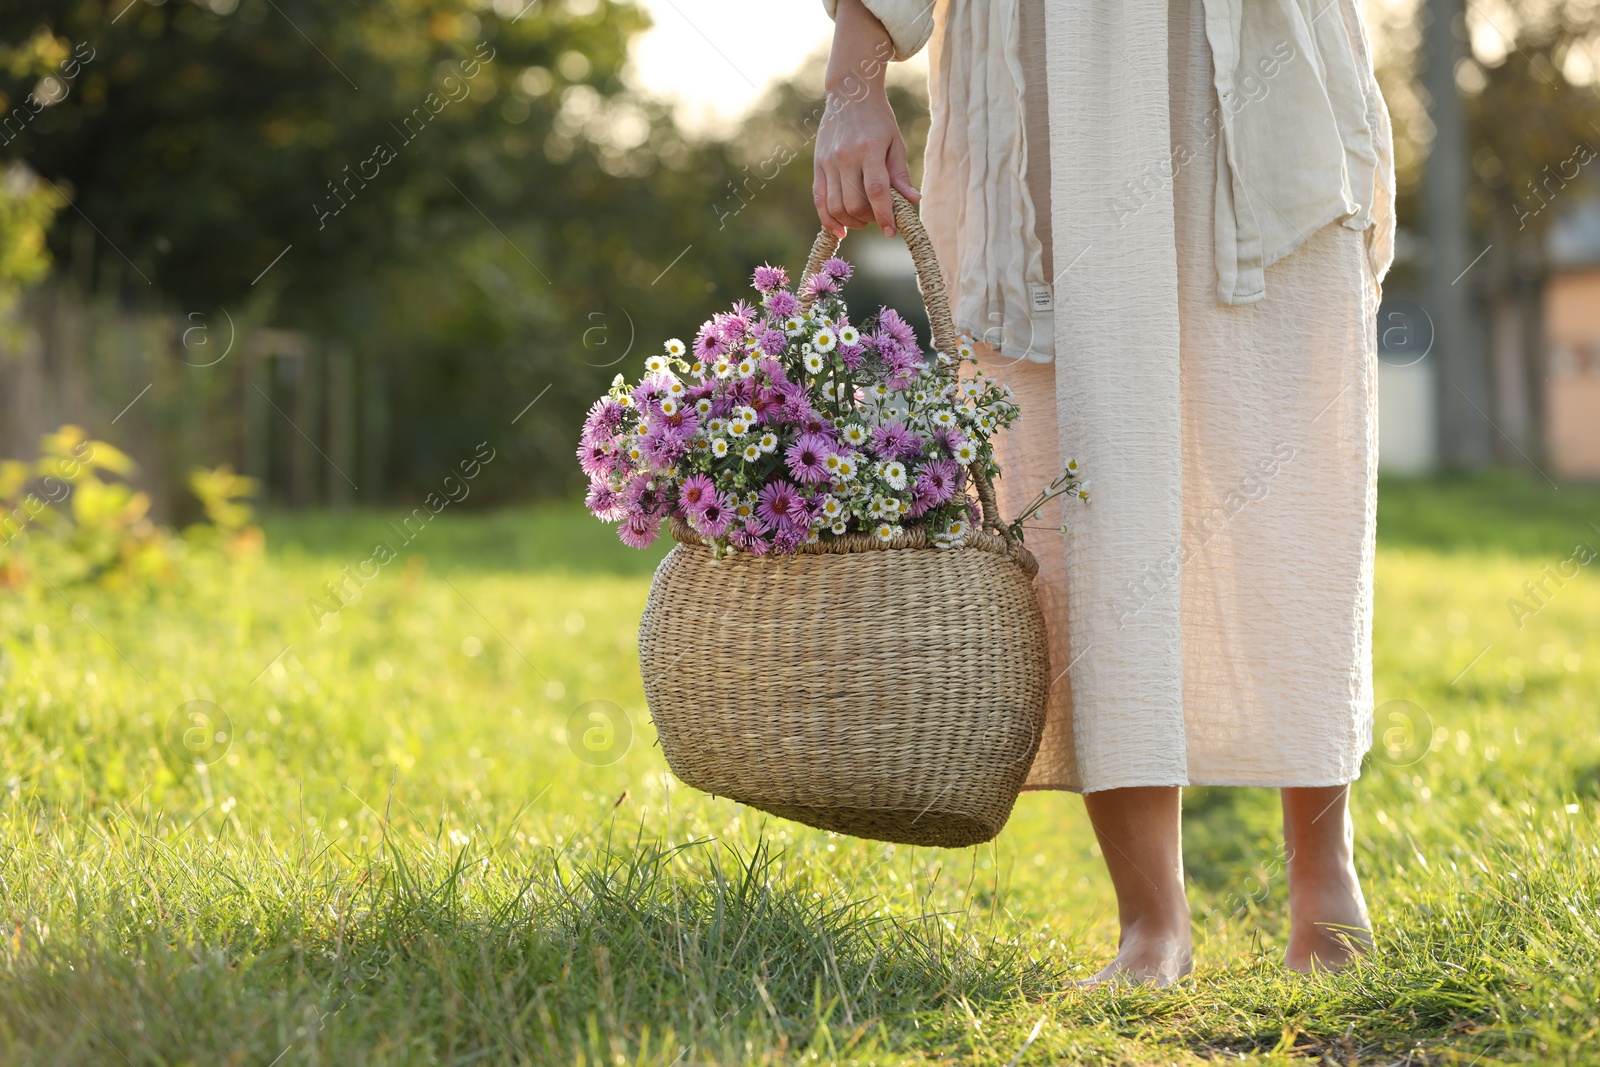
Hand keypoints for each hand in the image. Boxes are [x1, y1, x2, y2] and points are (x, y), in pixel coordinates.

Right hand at [813, 0, 920, 238]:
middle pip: (854, 203)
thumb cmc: (878, 119)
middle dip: (869, 219)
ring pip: (835, 206)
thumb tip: (913, 202)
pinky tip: (840, 231)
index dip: (884, 215)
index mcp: (869, 149)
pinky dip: (828, 220)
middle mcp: (846, 157)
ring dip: (851, 222)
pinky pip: (819, 199)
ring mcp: (828, 162)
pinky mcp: (818, 165)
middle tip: (879, 218)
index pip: (876, 191)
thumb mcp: (895, 142)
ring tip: (863, 221)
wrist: (849, 92)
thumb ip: (900, 174)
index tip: (891, 232)